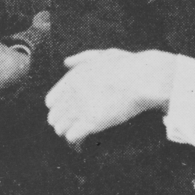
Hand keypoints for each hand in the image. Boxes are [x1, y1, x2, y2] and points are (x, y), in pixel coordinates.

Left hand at [44, 48, 176, 145]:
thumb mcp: (102, 55)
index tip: (68, 113)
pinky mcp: (91, 122)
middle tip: (73, 127)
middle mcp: (72, 94)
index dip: (59, 109)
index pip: (51, 101)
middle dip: (62, 123)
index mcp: (72, 79)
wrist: (143, 77)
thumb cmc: (128, 65)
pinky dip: (77, 139)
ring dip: (68, 132)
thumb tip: (66, 62)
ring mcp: (80, 108)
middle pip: (54, 117)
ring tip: (78, 135)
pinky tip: (84, 138)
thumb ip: (82, 58)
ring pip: (60, 128)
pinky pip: (72, 136)